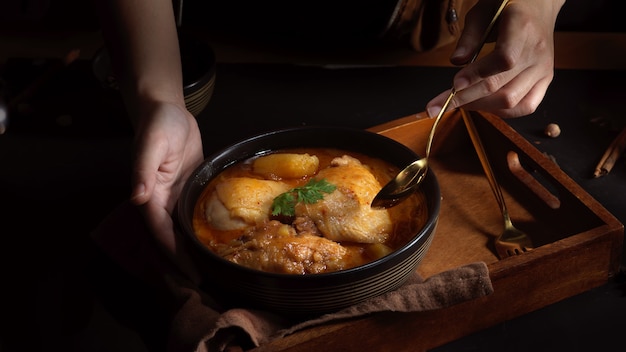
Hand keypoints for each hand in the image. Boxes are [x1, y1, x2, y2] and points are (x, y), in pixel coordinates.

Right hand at [130, 100, 203, 281]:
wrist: (167, 109)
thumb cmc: (158, 125)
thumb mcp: (152, 145)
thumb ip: (144, 171)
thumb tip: (138, 199)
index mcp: (151, 196)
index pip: (162, 234)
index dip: (176, 255)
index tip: (192, 274)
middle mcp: (163, 201)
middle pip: (174, 237)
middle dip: (188, 259)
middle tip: (209, 279)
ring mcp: (177, 195)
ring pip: (185, 228)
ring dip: (196, 247)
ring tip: (216, 266)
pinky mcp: (190, 187)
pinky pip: (195, 212)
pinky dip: (204, 227)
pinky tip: (220, 237)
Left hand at [426, 0, 564, 117]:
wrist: (538, 5)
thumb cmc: (507, 6)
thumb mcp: (483, 11)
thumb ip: (469, 36)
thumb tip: (455, 62)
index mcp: (523, 27)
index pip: (503, 60)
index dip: (476, 75)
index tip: (454, 84)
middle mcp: (538, 51)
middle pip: (501, 86)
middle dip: (466, 98)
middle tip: (439, 104)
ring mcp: (543, 68)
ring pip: (512, 101)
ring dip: (481, 107)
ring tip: (460, 102)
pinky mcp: (545, 80)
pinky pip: (525, 106)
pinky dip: (502, 112)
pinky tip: (483, 105)